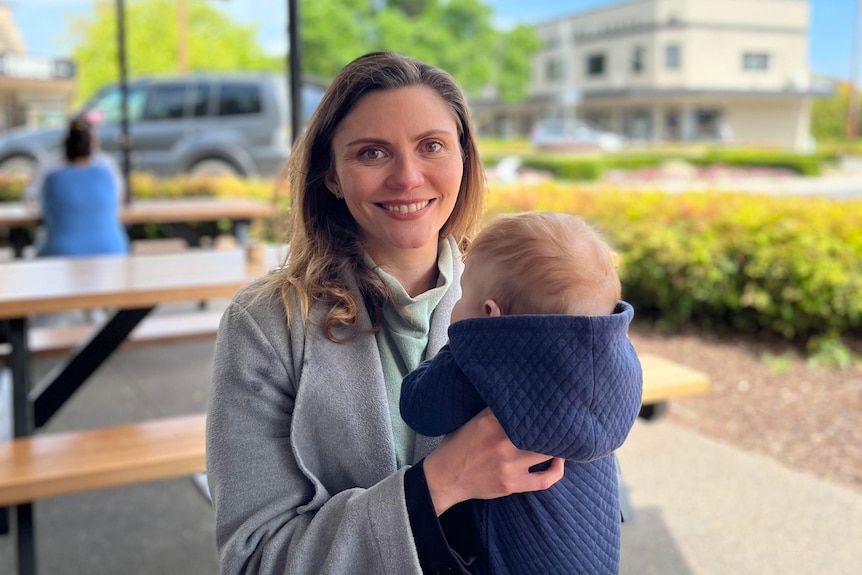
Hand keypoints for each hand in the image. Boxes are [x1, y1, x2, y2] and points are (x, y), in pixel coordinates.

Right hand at [423, 408, 564, 515]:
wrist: (445, 478)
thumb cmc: (458, 446)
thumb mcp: (471, 421)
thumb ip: (493, 411)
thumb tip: (519, 399)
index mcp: (489, 422)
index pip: (523, 410)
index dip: (539, 406)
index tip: (550, 401)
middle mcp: (502, 443)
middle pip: (539, 430)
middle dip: (553, 425)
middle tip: (562, 419)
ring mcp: (508, 466)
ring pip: (546, 452)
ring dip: (557, 445)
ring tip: (561, 438)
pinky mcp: (512, 484)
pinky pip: (544, 480)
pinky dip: (556, 471)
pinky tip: (559, 461)